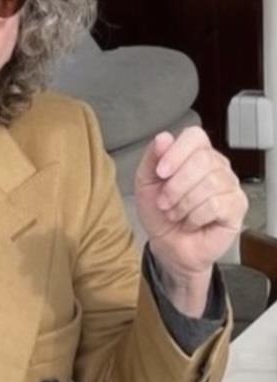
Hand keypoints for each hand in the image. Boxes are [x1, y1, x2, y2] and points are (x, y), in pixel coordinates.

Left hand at [135, 127, 246, 312]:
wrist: (168, 244)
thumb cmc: (159, 211)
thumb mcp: (145, 181)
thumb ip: (152, 158)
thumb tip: (163, 137)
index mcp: (194, 153)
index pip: (195, 136)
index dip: (176, 152)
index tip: (160, 173)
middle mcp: (216, 165)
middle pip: (203, 160)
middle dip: (176, 185)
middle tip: (164, 202)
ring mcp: (229, 185)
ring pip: (209, 183)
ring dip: (183, 203)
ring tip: (175, 213)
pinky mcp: (237, 206)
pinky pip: (217, 204)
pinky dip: (195, 216)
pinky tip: (191, 222)